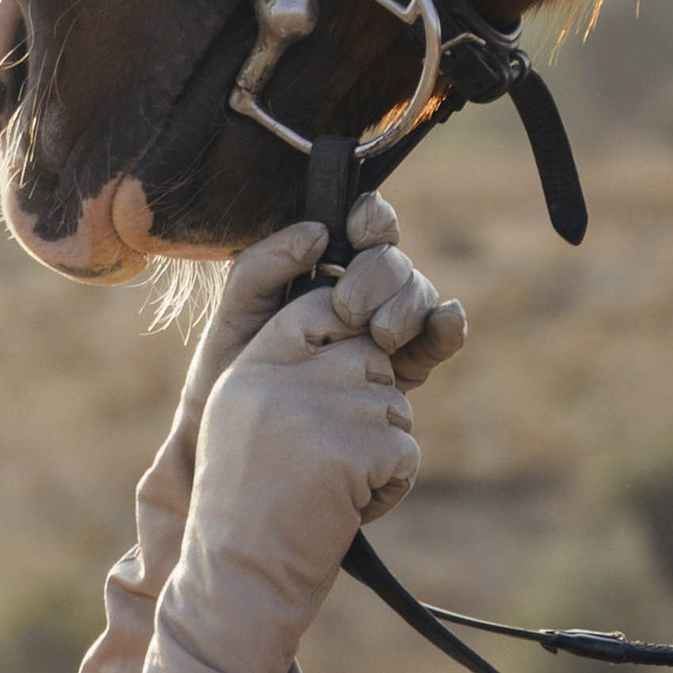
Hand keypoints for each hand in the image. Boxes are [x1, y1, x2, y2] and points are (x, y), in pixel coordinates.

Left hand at [155, 200, 465, 514]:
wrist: (235, 453)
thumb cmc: (225, 384)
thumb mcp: (233, 319)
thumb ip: (262, 268)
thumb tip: (319, 233)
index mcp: (318, 275)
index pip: (361, 230)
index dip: (372, 219)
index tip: (358, 228)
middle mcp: (357, 299)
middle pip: (393, 263)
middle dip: (380, 274)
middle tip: (350, 309)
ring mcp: (382, 336)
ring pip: (418, 298)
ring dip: (408, 304)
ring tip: (381, 334)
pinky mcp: (401, 375)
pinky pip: (437, 342)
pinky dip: (448, 327)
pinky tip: (445, 321)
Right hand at [165, 296, 428, 672]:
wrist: (241, 575)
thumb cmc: (245, 504)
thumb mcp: (244, 418)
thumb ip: (290, 367)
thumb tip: (364, 334)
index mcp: (255, 361)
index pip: (323, 305)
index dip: (346, 336)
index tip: (336, 380)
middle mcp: (286, 374)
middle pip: (371, 358)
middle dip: (368, 409)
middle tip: (326, 461)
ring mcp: (323, 408)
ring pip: (395, 407)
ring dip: (378, 453)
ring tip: (328, 489)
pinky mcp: (358, 448)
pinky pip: (406, 452)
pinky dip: (388, 489)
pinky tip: (344, 510)